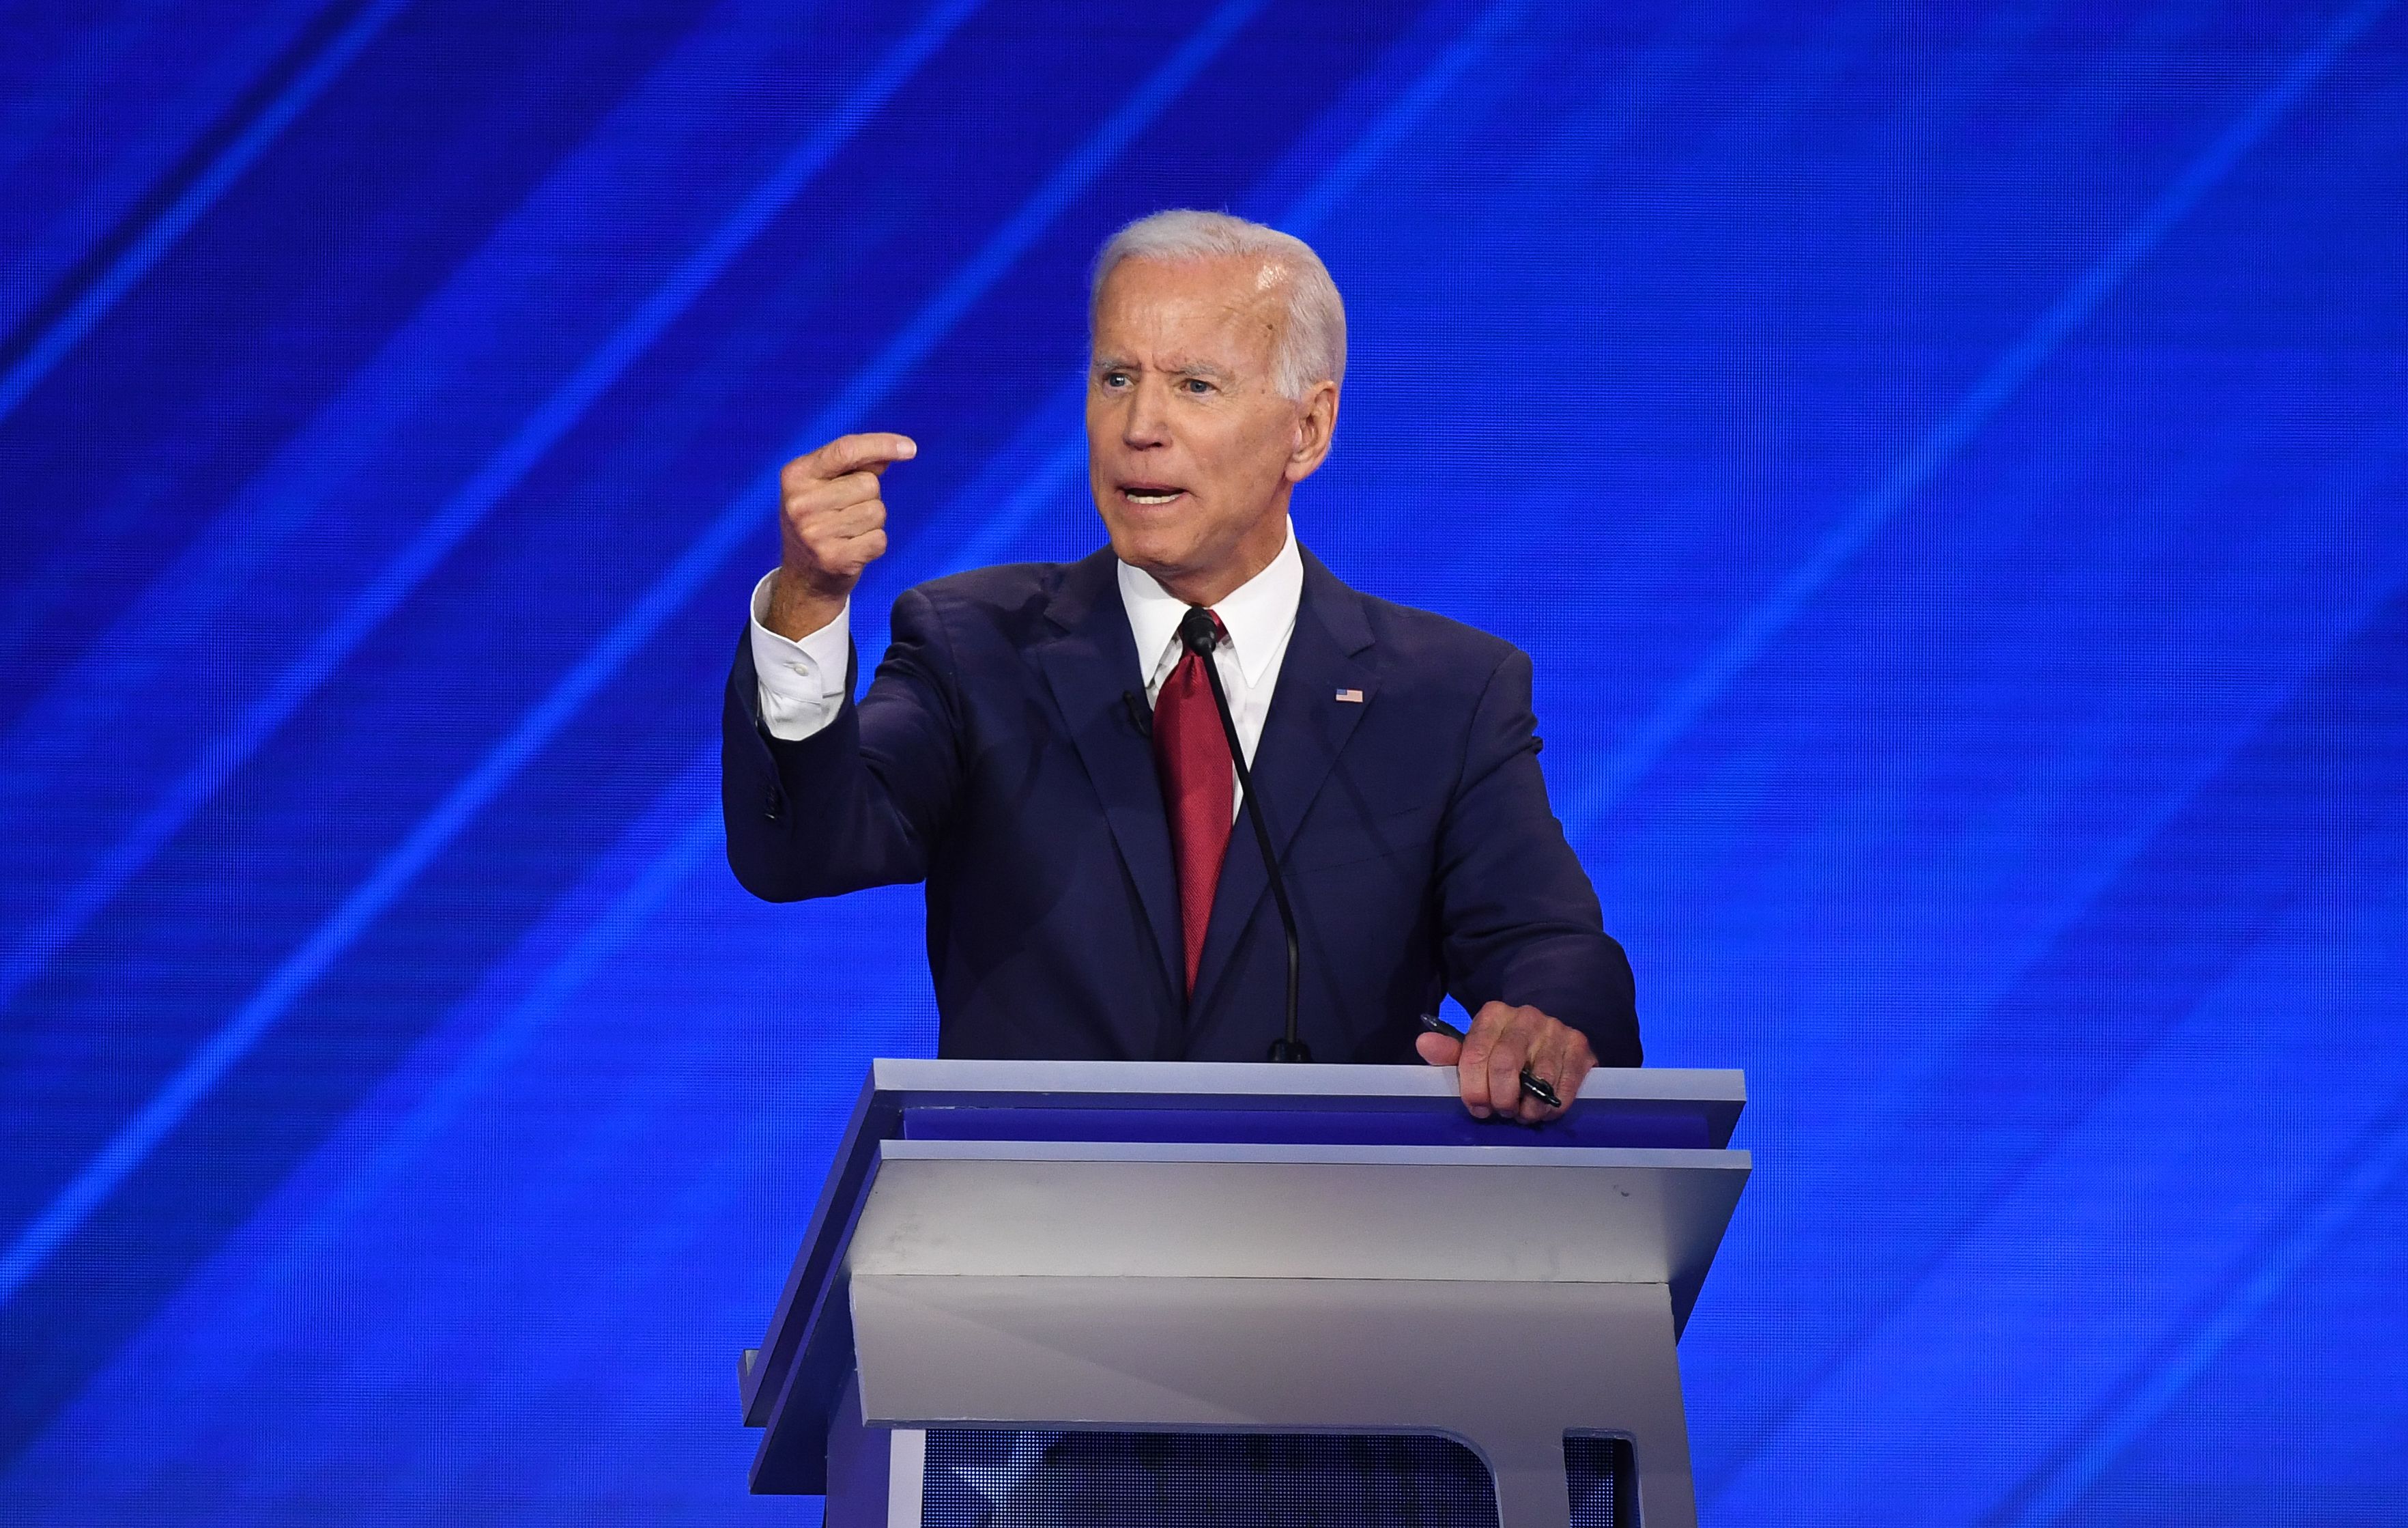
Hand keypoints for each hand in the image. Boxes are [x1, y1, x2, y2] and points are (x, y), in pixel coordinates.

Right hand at [765, 432, 916, 638]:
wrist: (805, 577)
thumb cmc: (821, 520)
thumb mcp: (825, 485)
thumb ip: (857, 464)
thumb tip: (897, 449)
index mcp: (796, 475)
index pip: (846, 450)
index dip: (882, 444)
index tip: (910, 448)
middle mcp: (800, 503)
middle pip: (869, 484)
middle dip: (869, 496)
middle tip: (846, 512)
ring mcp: (814, 533)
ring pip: (877, 512)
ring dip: (872, 521)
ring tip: (848, 531)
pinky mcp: (834, 559)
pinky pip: (880, 539)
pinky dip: (874, 543)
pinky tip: (853, 548)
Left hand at [1415, 1001, 1595, 1123]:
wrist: (1549, 1035)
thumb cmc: (1504, 1049)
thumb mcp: (1475, 1049)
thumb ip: (1450, 1053)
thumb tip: (1424, 1044)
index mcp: (1493, 1014)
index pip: (1475, 1052)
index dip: (1473, 1088)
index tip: (1476, 1107)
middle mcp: (1525, 1017)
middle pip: (1505, 1064)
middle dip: (1500, 1098)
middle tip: (1500, 1112)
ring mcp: (1555, 1030)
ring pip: (1539, 1080)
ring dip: (1527, 1108)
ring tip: (1521, 1114)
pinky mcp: (1579, 1047)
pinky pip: (1564, 1088)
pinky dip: (1551, 1109)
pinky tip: (1542, 1111)